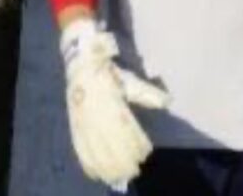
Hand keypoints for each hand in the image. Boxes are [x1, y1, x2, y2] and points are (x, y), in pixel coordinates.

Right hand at [61, 19, 168, 187]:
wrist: (81, 65)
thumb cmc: (109, 73)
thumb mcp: (129, 81)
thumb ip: (148, 94)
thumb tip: (168, 102)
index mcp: (111, 103)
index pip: (125, 129)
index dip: (135, 143)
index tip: (146, 153)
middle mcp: (96, 115)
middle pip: (110, 144)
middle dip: (122, 160)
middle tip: (134, 171)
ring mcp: (83, 122)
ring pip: (95, 150)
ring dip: (106, 166)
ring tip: (118, 177)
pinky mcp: (75, 126)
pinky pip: (80, 148)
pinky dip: (88, 163)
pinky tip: (95, 173)